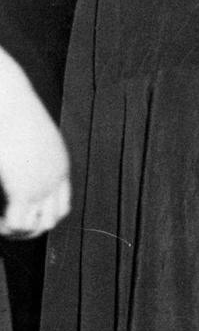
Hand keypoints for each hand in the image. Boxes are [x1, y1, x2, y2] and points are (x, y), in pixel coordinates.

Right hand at [0, 59, 69, 237]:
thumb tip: (14, 156)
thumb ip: (23, 151)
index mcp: (58, 164)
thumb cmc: (9, 109)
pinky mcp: (24, 189)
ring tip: (1, 227)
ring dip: (18, 232)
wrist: (8, 98)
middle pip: (51, 218)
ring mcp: (42, 184)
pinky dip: (5, 229)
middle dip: (29, 229)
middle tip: (7, 229)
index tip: (19, 217)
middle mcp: (55, 177)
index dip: (41, 215)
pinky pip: (18, 223)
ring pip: (38, 226)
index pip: (60, 204)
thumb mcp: (25, 132)